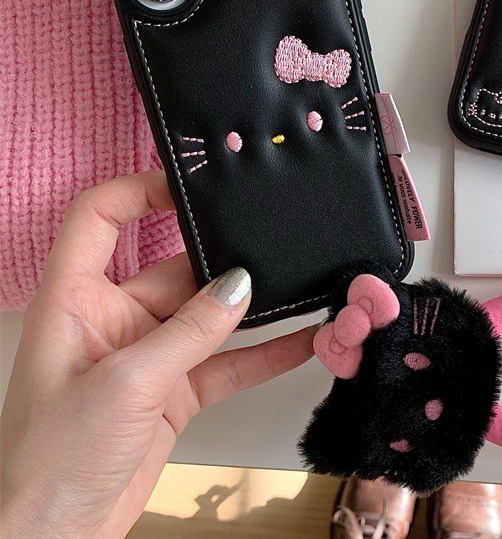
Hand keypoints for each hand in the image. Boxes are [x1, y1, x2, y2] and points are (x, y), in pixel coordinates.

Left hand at [0, 171, 315, 538]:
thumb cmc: (51, 463)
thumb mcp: (125, 385)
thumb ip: (189, 332)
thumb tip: (239, 287)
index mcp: (75, 300)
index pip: (98, 220)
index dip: (137, 191)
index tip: (188, 188)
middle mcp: (113, 320)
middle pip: (172, 268)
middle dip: (221, 262)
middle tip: (268, 247)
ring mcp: (148, 356)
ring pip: (208, 317)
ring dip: (251, 309)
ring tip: (297, 290)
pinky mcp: (173, 391)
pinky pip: (226, 362)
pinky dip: (263, 355)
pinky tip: (301, 344)